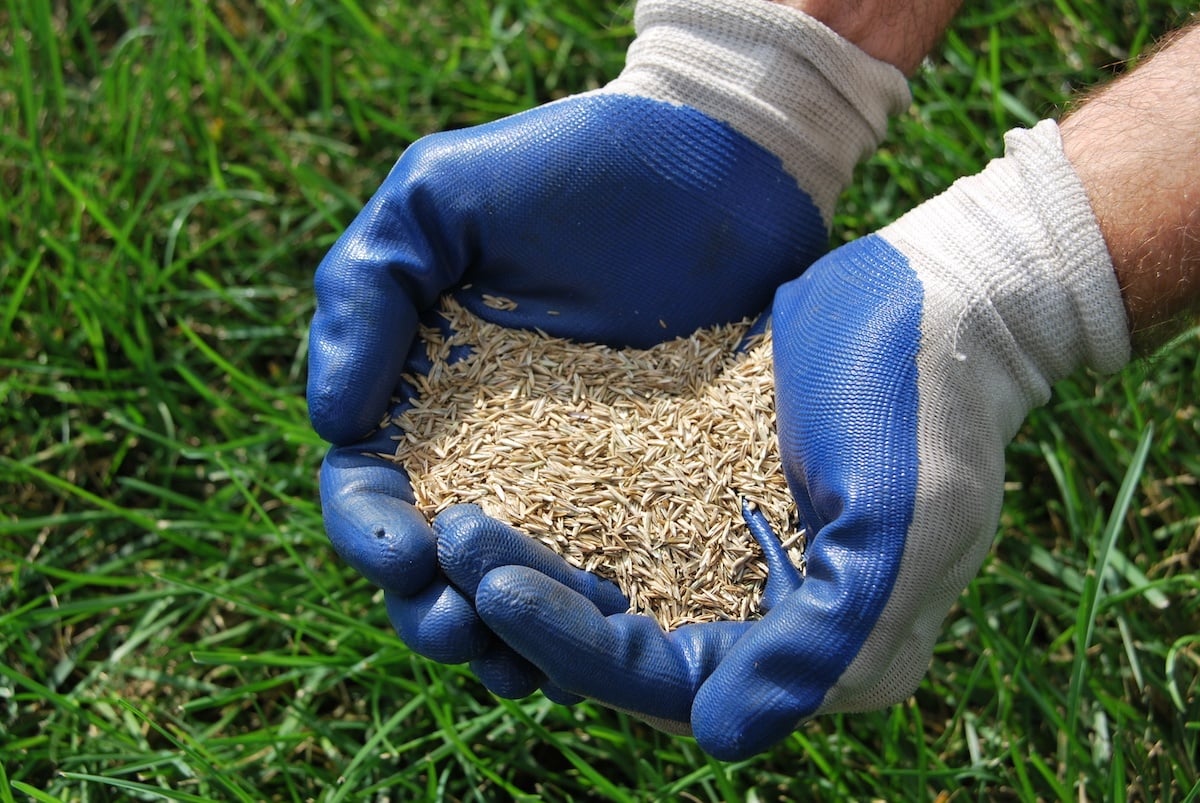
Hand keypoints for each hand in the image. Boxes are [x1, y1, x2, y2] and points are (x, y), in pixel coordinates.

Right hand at [309, 0, 907, 672]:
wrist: (711, 163)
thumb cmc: (566, 167)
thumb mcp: (439, 198)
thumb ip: (366, 290)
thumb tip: (324, 420)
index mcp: (423, 392)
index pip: (368, 485)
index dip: (368, 531)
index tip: (400, 554)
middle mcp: (490, 449)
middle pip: (438, 558)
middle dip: (434, 607)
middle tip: (461, 630)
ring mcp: (576, 475)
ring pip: (524, 584)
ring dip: (512, 637)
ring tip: (523, 671)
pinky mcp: (657, 484)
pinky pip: (621, 565)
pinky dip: (603, 612)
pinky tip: (608, 640)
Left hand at [453, 121, 1130, 757]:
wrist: (942, 304)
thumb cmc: (926, 413)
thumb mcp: (895, 531)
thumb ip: (817, 644)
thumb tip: (719, 737)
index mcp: (817, 654)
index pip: (669, 679)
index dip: (576, 646)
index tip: (491, 590)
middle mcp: (767, 624)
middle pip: (624, 641)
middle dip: (534, 602)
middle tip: (449, 547)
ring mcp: (737, 564)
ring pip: (610, 587)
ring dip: (535, 560)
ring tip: (456, 519)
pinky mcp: (712, 502)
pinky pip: (622, 529)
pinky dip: (563, 518)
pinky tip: (499, 484)